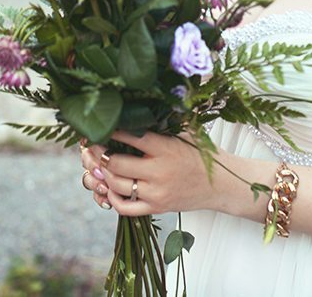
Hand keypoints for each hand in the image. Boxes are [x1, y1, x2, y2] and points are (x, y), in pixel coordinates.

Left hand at [85, 130, 227, 216]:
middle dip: (98, 153)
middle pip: (117, 163)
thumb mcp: (186, 132)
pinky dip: (111, 198)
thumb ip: (163, 121)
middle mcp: (160, 172)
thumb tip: (137, 102)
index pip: (131, 137)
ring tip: (95, 164)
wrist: (220, 184)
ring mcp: (157, 193)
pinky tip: (108, 187)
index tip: (97, 125)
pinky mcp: (157, 208)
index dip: (110, 130)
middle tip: (90, 145)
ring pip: (117, 185)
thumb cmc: (200, 154)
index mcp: (166, 148)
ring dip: (101, 174)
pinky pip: (126, 208)